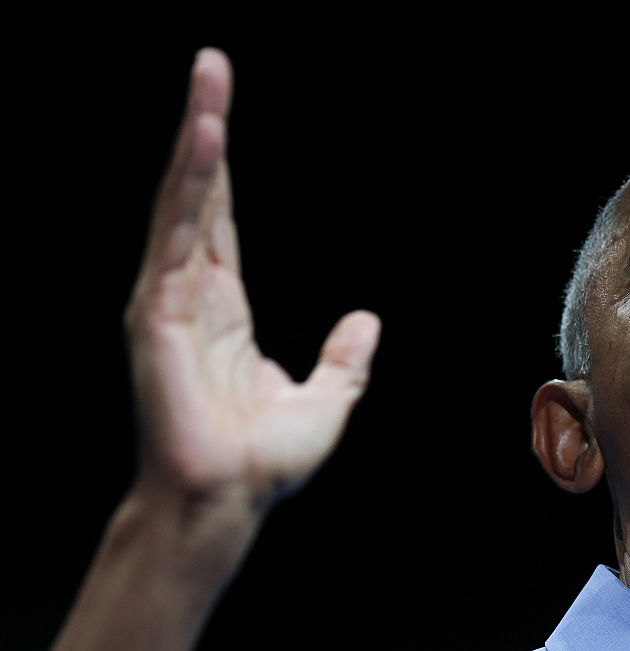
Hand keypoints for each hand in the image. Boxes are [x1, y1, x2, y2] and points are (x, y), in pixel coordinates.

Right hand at [124, 49, 379, 507]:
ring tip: (209, 81)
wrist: (228, 501)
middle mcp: (190, 294)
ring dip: (197, 140)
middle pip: (199, 196)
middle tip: (211, 66)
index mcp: (221, 308)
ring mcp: (169, 300)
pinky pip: (178, 237)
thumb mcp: (324, 400)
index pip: (221, 220)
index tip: (221, 116)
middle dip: (204, 129)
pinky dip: (191, 188)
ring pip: (184, 204)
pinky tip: (205, 143)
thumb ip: (343, 360)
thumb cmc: (262, 460)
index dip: (223, 169)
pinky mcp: (158, 314)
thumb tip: (367, 320)